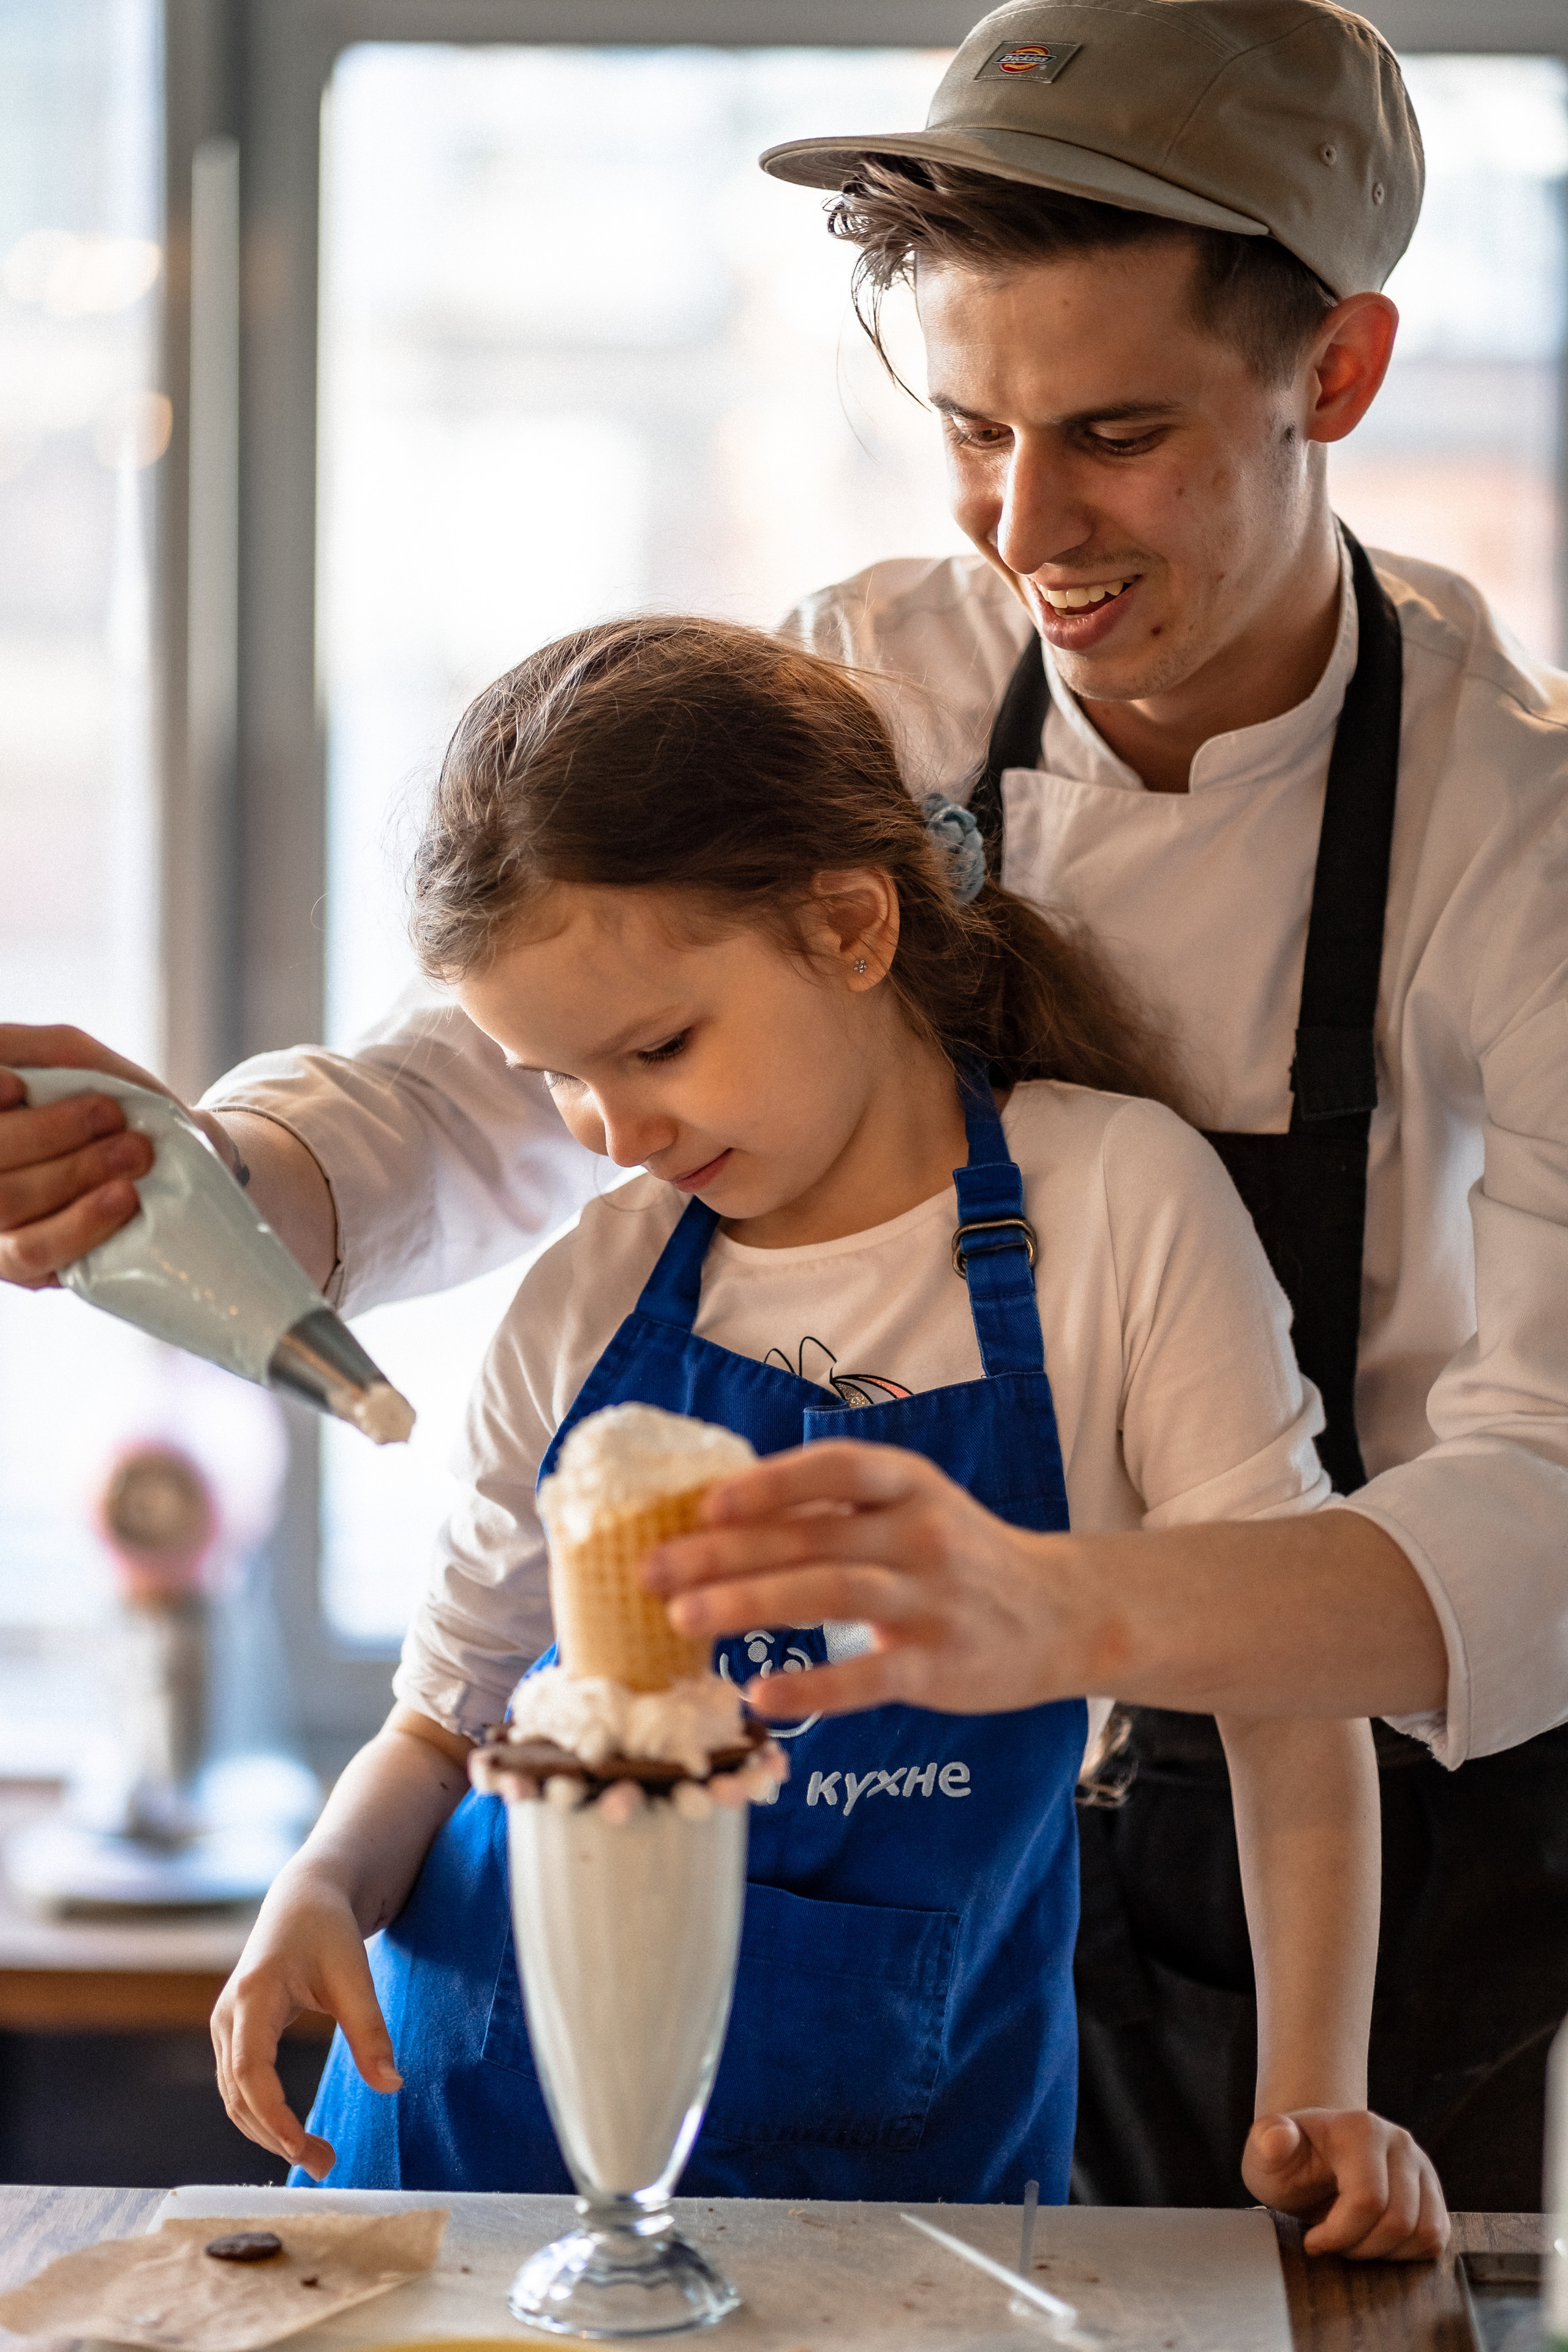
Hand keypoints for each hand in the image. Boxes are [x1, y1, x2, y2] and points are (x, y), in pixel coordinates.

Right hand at [0, 1024, 171, 1286]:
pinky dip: (78, 1225)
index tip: (20, 1088)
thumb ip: (45, 1054)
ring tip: (135, 1154)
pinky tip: (123, 1198)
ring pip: (4, 1201)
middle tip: (112, 1115)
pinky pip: (31, 1251)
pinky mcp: (11, 1262)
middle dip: (46, 1134)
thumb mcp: (74, 1057)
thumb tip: (16, 1082)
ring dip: (72, 1174)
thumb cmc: (105, 1097)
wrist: (161, 1156)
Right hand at [211, 1868, 401, 2179]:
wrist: (304, 1898)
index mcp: (254, 1995)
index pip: (252, 2072)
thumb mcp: (355, 1976)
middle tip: (325, 2165)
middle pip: (239, 2094)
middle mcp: (228, 2014)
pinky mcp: (233, 2031)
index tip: (305, 2150)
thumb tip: (392, 2085)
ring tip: (317, 2156)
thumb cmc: (329, 1931)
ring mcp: (224, 2024)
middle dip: (276, 2136)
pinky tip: (294, 2133)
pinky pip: (239, 2085)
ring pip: (234, 2096)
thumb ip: (370, 2031)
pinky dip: (262, 2115)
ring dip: (268, 2132)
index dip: (274, 2118)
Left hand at [642, 1439, 1069, 1717]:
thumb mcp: (913, 1507)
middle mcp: (922, 1533)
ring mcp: (933, 1600)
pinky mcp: (940, 1665)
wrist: (1060, 1614)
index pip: (835, 1469)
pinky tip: (759, 1696)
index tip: (705, 1504)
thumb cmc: (959, 1556)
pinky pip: (869, 1676)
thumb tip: (721, 1512)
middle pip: (813, 1536)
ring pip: (832, 1594)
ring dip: (750, 1605)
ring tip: (682, 1620)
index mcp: (909, 1485)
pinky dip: (812, 1686)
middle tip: (652, 1572)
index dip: (768, 1482)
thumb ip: (837, 1507)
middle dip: (725, 1553)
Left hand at [1242, 2110, 1448, 2259]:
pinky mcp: (1433, 2193)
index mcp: (1360, 2128)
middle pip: (1398, 2221)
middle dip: (1360, 2246)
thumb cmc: (1289, 2159)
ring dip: (1384, 2253)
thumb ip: (1268, 2141)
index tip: (1312, 2241)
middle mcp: (1399, 2142)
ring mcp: (1421, 2167)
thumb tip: (1279, 2137)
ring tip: (1352, 2240)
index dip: (1340, 2234)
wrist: (1312, 2156)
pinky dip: (1406, 2253)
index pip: (1368, 2199)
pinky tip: (1374, 2241)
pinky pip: (1436, 2239)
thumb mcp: (1265, 2150)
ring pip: (1423, 2233)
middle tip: (1332, 2242)